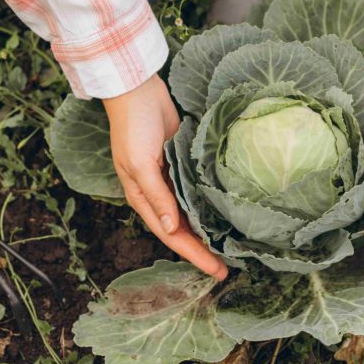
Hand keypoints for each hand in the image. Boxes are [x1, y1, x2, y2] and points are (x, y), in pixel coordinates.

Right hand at [102, 75, 227, 279]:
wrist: (136, 91)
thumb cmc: (134, 127)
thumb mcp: (140, 164)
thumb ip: (157, 197)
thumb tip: (173, 229)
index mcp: (142, 198)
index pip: (172, 236)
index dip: (194, 256)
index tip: (217, 272)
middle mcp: (157, 194)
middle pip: (183, 230)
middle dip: (203, 250)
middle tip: (229, 267)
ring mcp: (170, 178)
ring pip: (191, 212)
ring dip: (206, 229)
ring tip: (230, 246)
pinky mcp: (181, 162)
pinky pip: (196, 190)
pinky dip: (208, 203)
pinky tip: (224, 210)